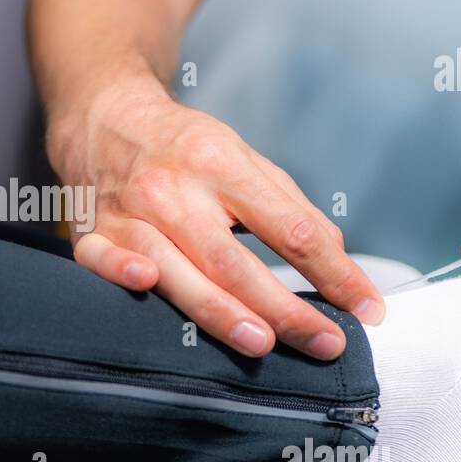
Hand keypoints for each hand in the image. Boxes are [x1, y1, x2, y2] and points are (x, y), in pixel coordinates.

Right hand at [47, 81, 384, 359]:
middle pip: (234, 260)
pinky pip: (100, 258)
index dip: (334, 271)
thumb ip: (288, 208)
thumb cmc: (184, 147)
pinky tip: (145, 284)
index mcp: (221, 165)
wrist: (105, 117)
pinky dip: (120, 271)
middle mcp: (175, 190)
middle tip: (326, 343)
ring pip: (175, 271)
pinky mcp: (93, 232)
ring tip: (262, 343)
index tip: (367, 307)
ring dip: (219, 311)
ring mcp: (130, 213)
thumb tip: (336, 261)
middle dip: (284, 308)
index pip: (289, 228)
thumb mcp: (244, 159)